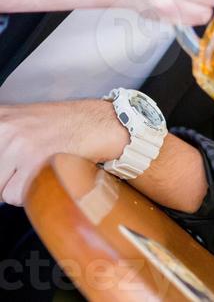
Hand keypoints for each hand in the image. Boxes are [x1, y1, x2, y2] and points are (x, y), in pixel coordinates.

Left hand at [0, 100, 124, 205]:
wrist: (97, 124)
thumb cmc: (64, 126)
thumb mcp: (21, 124)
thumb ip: (3, 142)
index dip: (3, 168)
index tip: (14, 166)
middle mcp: (3, 126)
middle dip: (7, 176)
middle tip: (29, 162)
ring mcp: (16, 142)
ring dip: (17, 185)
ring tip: (38, 166)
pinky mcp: (32, 160)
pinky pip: (14, 195)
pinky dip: (30, 193)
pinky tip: (46, 172)